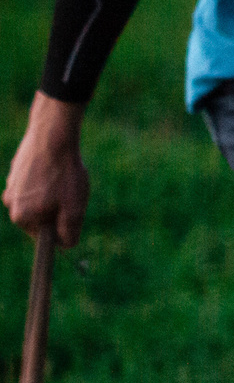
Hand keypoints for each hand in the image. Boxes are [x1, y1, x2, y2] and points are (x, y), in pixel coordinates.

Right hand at [7, 91, 89, 244]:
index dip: (62, 231)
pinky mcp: (16, 171)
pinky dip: (48, 181)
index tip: (72, 217)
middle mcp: (10, 203)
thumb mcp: (74, 210)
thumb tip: (65, 245)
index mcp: (21, 217)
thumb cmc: (65, 175)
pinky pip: (37, 185)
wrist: (53, 137)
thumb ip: (69, 233)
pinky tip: (57, 170)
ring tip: (64, 180)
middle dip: (58, 212)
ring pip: (40, 201)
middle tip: (71, 195)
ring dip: (55, 196)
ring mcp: (10, 185)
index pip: (45, 239)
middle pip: (42, 219)